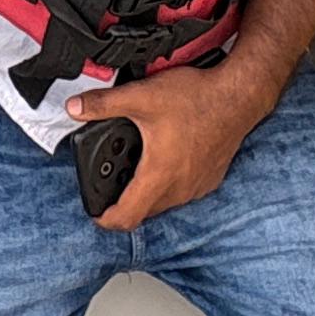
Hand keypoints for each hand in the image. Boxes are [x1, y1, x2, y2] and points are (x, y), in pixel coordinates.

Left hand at [65, 58, 265, 226]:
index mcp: (159, 175)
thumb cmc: (198, 99)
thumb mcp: (142, 97)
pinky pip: (182, 192)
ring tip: (136, 162)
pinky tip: (165, 155)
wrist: (239, 96)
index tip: (94, 212)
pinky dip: (168, 182)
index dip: (105, 219)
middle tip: (112, 174)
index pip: (127, 217)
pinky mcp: (209, 179)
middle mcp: (179, 188)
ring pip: (163, 202)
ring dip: (147, 190)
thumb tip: (75, 108)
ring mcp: (197, 186)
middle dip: (124, 199)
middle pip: (143, 210)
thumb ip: (104, 104)